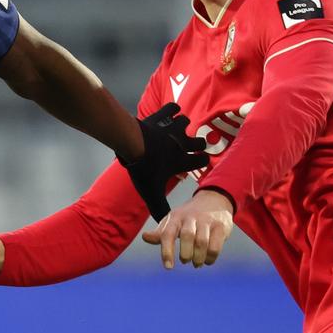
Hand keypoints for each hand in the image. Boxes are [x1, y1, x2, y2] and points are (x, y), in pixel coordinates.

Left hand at [118, 102, 206, 219]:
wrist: (131, 143)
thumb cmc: (142, 169)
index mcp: (181, 160)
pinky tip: (170, 112)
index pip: (202, 160)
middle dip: (197, 143)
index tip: (198, 162)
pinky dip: (172, 109)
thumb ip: (160, 208)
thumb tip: (165, 225)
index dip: (201, 161)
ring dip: (183, 125)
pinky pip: (173, 107)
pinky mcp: (161, 116)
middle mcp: (181, 143)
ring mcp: (172, 128)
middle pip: (199, 140)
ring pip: (186, 122)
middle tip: (191, 146)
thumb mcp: (151, 192)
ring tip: (177, 130)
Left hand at [143, 188, 234, 268]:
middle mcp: (191, 217)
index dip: (167, 251)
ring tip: (196, 263)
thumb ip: (160, 232)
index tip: (169, 267)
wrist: (214, 199)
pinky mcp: (221, 226)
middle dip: (186, 254)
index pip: (168, 234)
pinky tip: (207, 260)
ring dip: (198, 258)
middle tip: (186, 261)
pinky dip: (210, 257)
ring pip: (202, 242)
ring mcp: (207, 221)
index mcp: (176, 217)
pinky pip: (215, 245)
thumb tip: (145, 237)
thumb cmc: (189, 216)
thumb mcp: (173, 220)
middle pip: (187, 236)